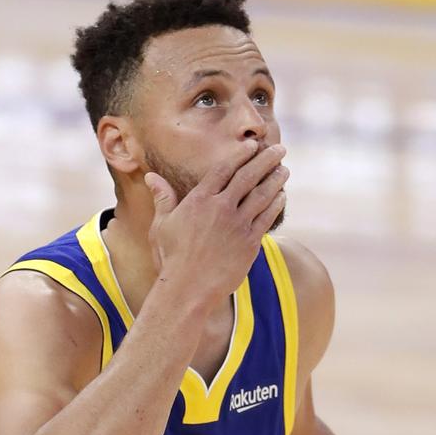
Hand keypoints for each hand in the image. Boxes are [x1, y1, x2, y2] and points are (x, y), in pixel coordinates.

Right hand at [144, 141, 288, 306]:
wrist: (187, 288)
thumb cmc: (170, 257)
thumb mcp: (161, 224)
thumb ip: (163, 197)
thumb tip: (151, 176)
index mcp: (199, 200)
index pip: (224, 169)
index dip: (241, 154)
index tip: (254, 145)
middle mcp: (221, 208)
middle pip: (248, 176)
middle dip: (266, 160)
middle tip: (279, 149)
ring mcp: (238, 225)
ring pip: (262, 195)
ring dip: (276, 179)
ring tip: (285, 169)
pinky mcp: (250, 243)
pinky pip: (267, 218)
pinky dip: (276, 204)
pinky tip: (282, 196)